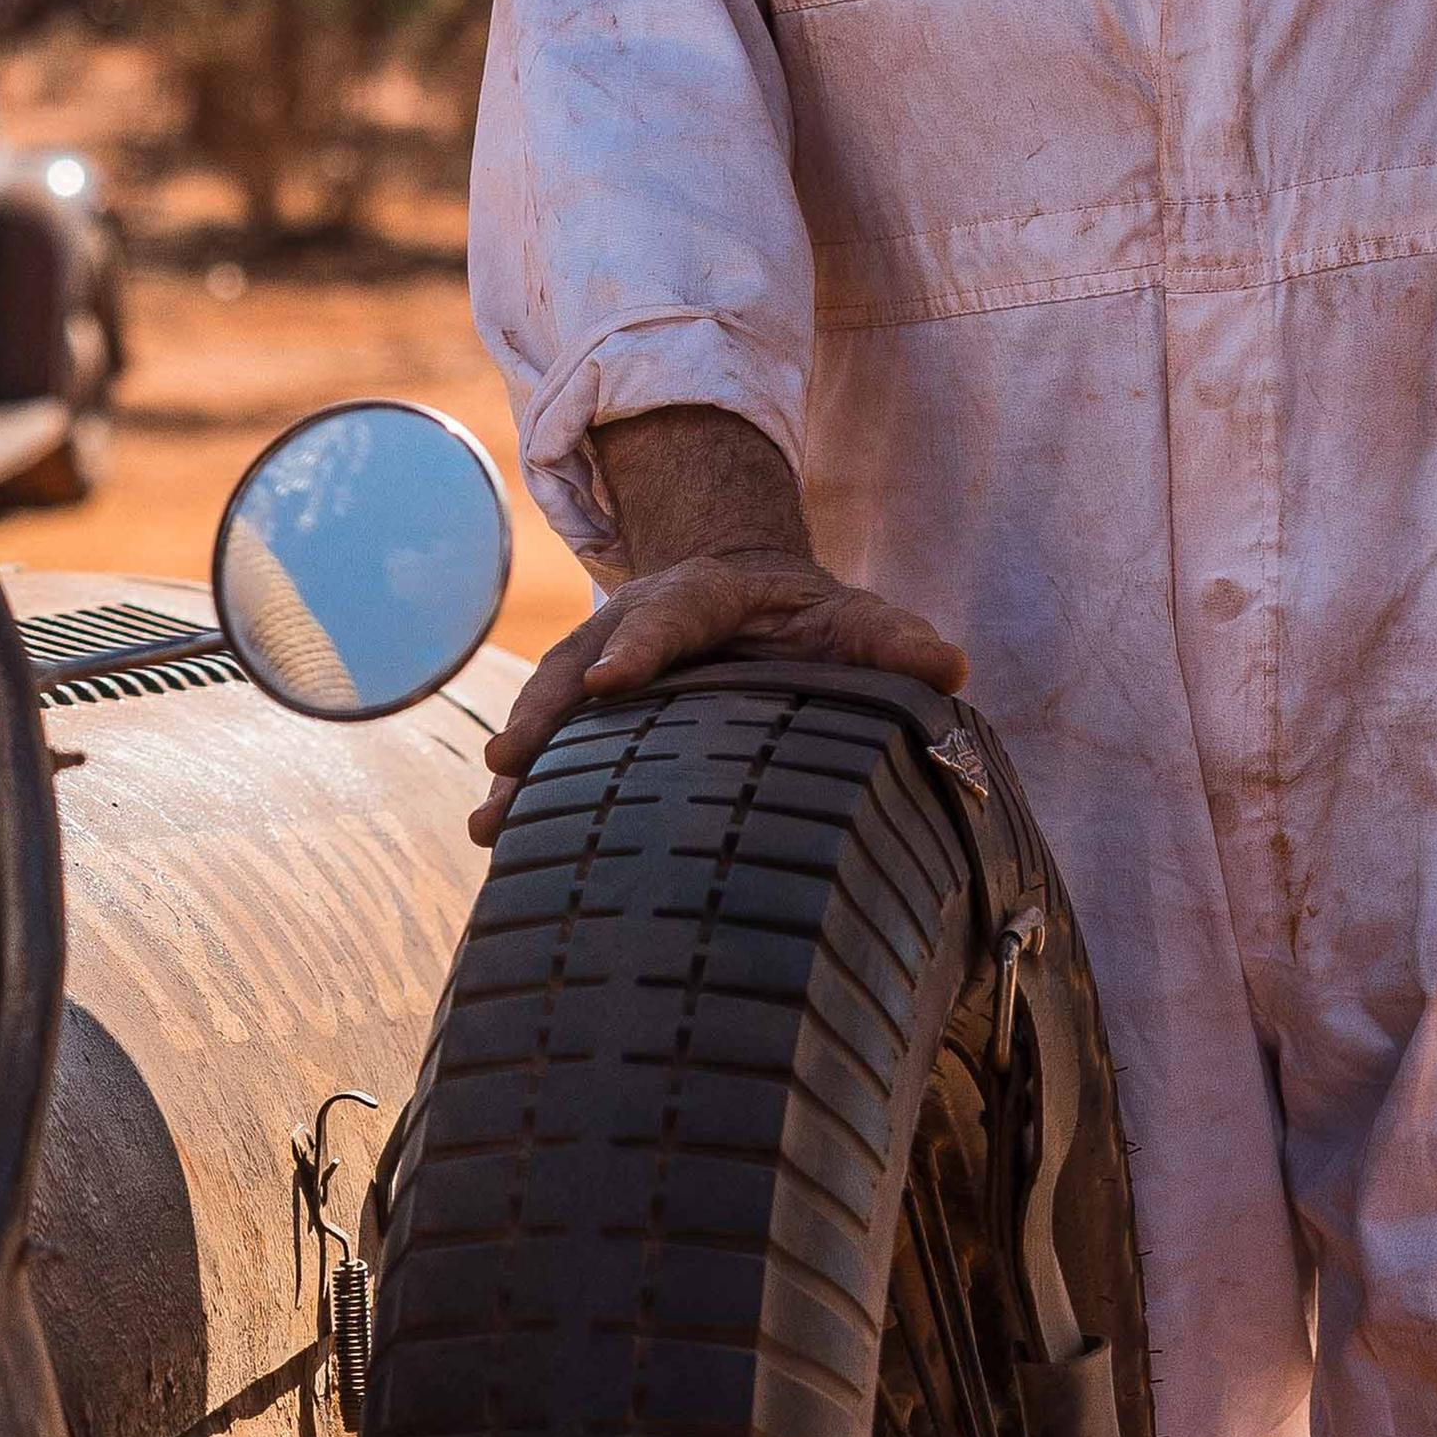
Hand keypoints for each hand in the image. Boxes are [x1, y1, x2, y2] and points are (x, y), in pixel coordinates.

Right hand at [468, 543, 968, 844]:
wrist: (750, 597)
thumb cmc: (810, 619)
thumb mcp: (854, 619)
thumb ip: (894, 643)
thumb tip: (950, 668)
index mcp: (701, 597)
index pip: (666, 618)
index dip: (638, 648)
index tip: (612, 684)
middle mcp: (634, 626)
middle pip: (578, 664)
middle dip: (545, 713)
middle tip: (510, 757)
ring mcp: (602, 666)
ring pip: (550, 708)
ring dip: (521, 762)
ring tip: (486, 821)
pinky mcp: (589, 711)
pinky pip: (549, 745)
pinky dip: (522, 788)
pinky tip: (494, 840)